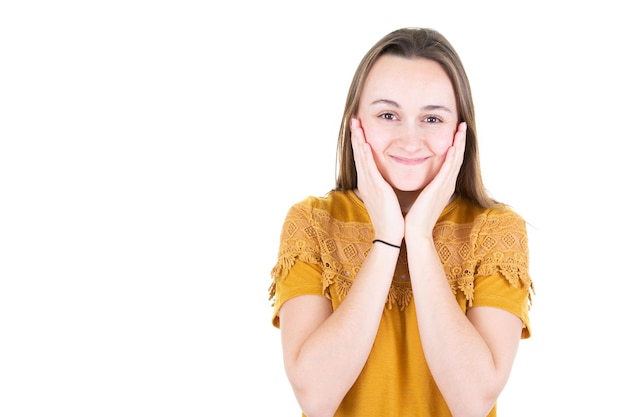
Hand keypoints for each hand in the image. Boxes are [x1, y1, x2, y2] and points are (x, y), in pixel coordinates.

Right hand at [351, 118, 403, 244]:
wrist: (390, 234)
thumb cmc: (390, 217)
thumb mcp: (385, 197)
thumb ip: (383, 185)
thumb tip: (385, 178)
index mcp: (368, 182)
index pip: (362, 157)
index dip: (360, 141)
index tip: (359, 127)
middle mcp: (366, 181)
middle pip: (359, 154)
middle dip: (356, 136)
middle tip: (354, 119)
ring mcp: (369, 185)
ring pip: (362, 158)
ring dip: (359, 140)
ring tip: (356, 125)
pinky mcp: (377, 189)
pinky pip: (370, 169)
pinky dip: (366, 156)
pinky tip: (365, 145)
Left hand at [404, 122, 466, 239]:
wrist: (415, 232)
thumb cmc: (416, 216)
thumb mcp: (423, 196)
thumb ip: (426, 185)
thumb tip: (423, 178)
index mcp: (443, 185)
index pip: (452, 161)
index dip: (456, 145)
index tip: (456, 131)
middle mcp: (447, 184)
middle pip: (457, 157)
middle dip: (460, 140)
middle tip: (463, 124)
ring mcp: (445, 187)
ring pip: (455, 160)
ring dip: (458, 143)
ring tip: (461, 129)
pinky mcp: (438, 189)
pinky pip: (447, 170)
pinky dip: (451, 158)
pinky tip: (453, 146)